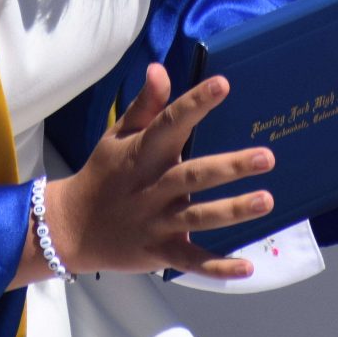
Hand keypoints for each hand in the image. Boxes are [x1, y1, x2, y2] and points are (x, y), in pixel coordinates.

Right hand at [39, 63, 273, 283]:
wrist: (70, 226)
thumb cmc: (103, 174)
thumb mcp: (117, 136)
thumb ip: (145, 105)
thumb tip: (159, 69)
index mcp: (142, 154)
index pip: (170, 124)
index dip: (195, 104)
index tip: (222, 84)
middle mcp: (152, 187)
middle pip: (193, 176)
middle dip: (229, 167)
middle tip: (266, 157)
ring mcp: (156, 222)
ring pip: (198, 217)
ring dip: (232, 210)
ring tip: (266, 200)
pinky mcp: (159, 252)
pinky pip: (191, 260)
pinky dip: (217, 267)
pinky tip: (247, 268)